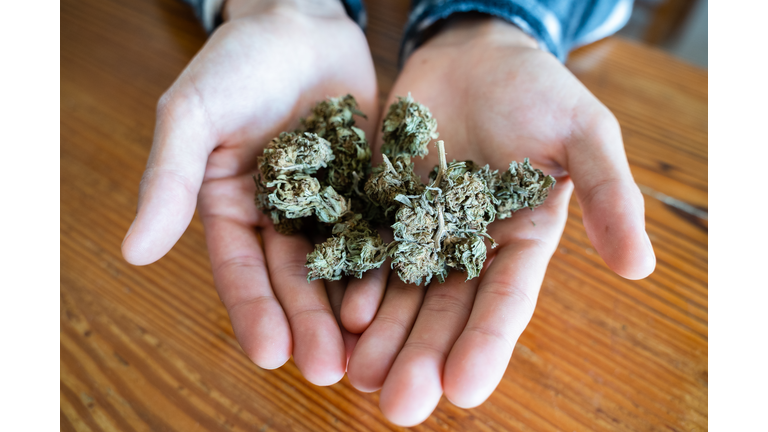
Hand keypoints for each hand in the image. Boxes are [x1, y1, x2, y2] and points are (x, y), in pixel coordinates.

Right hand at [121, 0, 376, 384]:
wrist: (302, 23)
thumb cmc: (237, 62)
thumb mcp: (192, 114)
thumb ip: (168, 178)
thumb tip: (134, 250)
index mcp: (232, 209)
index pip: (239, 271)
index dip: (253, 312)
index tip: (269, 354)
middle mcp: (280, 217)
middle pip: (294, 279)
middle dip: (310, 325)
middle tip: (329, 370)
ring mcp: (329, 205)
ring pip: (340, 265)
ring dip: (351, 310)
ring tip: (368, 352)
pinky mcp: (370, 188)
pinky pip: (381, 229)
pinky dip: (389, 262)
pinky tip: (403, 295)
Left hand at [342, 15, 655, 425]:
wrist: (473, 55)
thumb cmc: (537, 90)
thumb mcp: (584, 134)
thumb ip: (609, 195)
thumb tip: (640, 267)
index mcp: (522, 240)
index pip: (505, 303)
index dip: (486, 346)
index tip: (464, 391)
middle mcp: (471, 247)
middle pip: (446, 311)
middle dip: (423, 358)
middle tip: (399, 406)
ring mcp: (423, 230)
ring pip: (402, 292)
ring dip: (383, 336)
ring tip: (361, 375)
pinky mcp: (385, 207)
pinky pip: (369, 251)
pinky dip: (358, 281)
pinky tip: (344, 313)